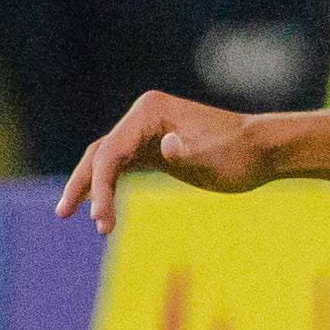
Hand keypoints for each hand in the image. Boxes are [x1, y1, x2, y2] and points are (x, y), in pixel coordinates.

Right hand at [58, 90, 272, 231]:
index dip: (100, 185)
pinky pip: (122, 167)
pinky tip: (100, 209)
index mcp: (149, 111)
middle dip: (83, 184)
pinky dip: (108, 187)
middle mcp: (143, 117)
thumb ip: (187, 152)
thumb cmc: (241, 153)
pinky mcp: (155, 150)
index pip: (111, 150)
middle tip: (64, 214)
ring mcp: (147, 132)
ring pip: (107, 160)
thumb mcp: (214, 157)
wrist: (265, 150)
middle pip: (100, 152)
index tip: (100, 218)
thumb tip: (167, 147)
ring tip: (69, 215)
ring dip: (91, 187)